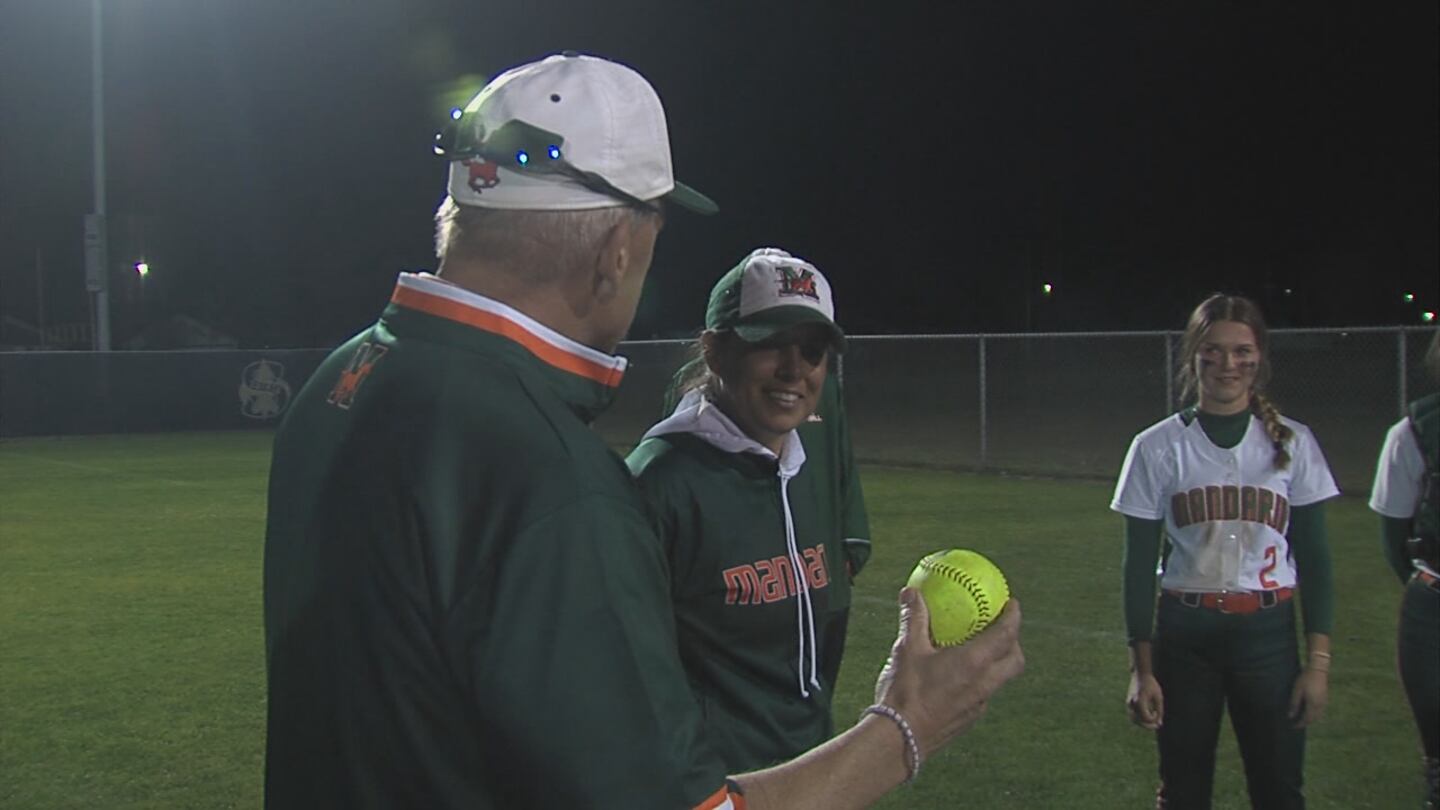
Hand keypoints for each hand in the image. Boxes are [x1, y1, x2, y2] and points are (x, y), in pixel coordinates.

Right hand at [873, 588, 1023, 756]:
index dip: (1013, 617)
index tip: (1012, 604)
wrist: (901, 739)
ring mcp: (978, 704)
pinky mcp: (968, 719)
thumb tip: (911, 592)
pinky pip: (983, 694)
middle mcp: (983, 684)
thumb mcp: (906, 649)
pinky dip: (980, 680)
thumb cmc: (905, 692)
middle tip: (1001, 628)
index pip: (1006, 635)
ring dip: (998, 663)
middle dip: (1014, 642)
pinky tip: (957, 677)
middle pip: (1014, 661)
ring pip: (1000, 679)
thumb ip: (913, 619)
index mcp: (974, 663)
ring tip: (980, 651)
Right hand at [1126, 671, 1163, 729]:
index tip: (1157, 711)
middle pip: (1138, 721)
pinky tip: (1148, 715)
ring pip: (1134, 720)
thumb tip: (1159, 723)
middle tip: (1157, 725)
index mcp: (1140, 701)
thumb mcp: (1158, 697)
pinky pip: (1132, 715)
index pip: (1146, 718)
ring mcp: (1128, 703)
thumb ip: (1159, 710)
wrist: (1140, 674)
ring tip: (1152, 722)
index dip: (1154, 719)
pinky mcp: (1128, 703)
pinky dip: (1140, 718)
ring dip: (1143, 723)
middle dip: (1148, 726)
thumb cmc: (1151, 684)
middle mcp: (1132, 703)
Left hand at [1288, 667, 1327, 727]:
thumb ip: (1294, 704)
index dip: (1299, 724)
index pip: (1306, 719)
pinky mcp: (1325, 698)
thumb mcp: (1297, 691)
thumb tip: (1290, 716)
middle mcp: (1320, 705)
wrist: (1318, 670)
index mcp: (1313, 705)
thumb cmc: (1305, 679)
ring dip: (1310, 719)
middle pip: (1313, 719)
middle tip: (1296, 724)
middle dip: (1305, 723)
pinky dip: (1314, 714)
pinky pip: (1320, 710)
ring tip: (1301, 718)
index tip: (1292, 726)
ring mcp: (1324, 702)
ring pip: (1318, 716)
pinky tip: (1308, 711)